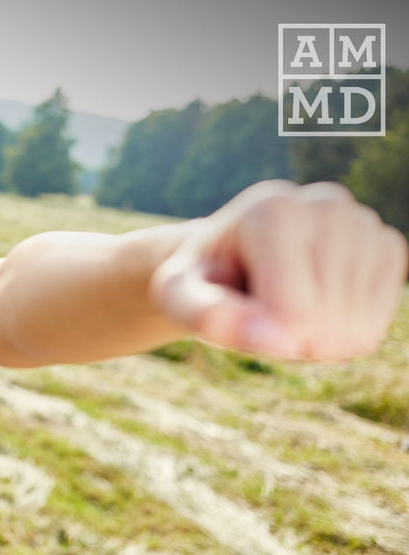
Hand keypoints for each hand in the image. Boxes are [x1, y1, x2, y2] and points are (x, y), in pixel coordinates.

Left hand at [151, 180, 407, 360]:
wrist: (231, 256)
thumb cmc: (203, 278)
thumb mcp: (178, 295)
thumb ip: (204, 315)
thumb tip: (274, 339)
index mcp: (273, 210)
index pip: (293, 313)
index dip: (263, 335)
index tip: (235, 313)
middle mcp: (326, 204)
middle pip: (328, 322)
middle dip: (290, 339)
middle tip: (258, 312)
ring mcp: (363, 222)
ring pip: (356, 326)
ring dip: (317, 340)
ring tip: (284, 307)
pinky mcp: (387, 244)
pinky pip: (378, 318)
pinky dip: (345, 331)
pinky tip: (317, 307)